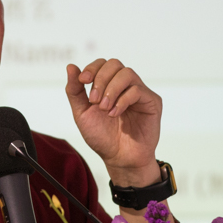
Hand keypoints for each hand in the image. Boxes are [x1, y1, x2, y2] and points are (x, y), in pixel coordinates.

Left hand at [66, 58, 161, 186]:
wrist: (118, 158)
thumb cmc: (102, 136)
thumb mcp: (82, 113)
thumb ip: (75, 91)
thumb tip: (71, 66)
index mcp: (108, 85)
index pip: (102, 64)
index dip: (92, 68)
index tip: (83, 81)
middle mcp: (125, 86)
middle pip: (114, 64)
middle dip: (100, 79)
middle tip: (94, 100)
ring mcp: (139, 92)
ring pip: (127, 74)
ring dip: (111, 89)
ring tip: (104, 108)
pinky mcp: (152, 102)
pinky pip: (137, 90)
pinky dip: (122, 100)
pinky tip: (114, 114)